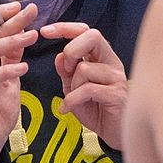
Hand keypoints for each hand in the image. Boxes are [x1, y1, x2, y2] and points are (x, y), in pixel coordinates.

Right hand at [0, 2, 38, 162]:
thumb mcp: (8, 82)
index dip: (2, 14)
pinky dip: (6, 70)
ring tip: (33, 35)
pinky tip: (23, 67)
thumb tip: (23, 37)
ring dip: (12, 41)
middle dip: (11, 21)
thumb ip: (11, 60)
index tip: (23, 6)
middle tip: (32, 10)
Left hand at [39, 23, 127, 150]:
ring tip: (73, 99)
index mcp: (101, 57)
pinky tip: (67, 109)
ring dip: (72, 85)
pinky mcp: (117, 94)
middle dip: (72, 50)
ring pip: (85, 68)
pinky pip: (87, 89)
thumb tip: (59, 56)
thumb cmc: (96, 109)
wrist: (114, 134)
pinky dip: (72, 100)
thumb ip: (66, 71)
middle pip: (93, 36)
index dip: (65, 28)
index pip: (86, 31)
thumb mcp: (74, 88)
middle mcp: (111, 62)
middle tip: (66, 70)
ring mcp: (116, 77)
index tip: (45, 31)